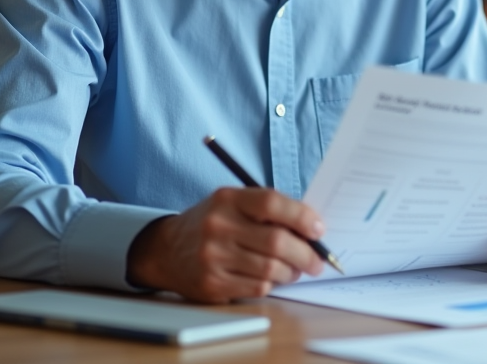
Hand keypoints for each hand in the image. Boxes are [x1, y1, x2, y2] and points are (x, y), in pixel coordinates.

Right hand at [127, 186, 325, 302]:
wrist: (166, 250)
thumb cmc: (212, 224)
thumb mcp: (233, 203)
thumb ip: (268, 210)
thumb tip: (311, 228)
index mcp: (228, 199)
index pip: (271, 203)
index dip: (301, 216)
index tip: (319, 229)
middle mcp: (218, 226)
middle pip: (277, 242)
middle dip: (306, 254)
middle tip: (317, 261)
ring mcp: (213, 257)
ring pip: (271, 269)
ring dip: (291, 272)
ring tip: (293, 269)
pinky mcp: (212, 284)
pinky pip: (257, 287)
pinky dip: (271, 283)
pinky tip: (269, 277)